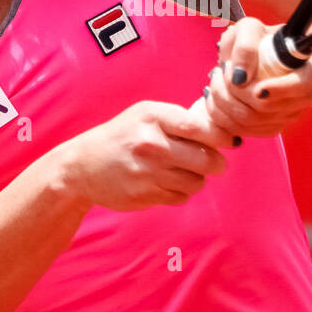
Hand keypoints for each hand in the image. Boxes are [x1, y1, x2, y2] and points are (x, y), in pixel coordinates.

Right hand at [59, 101, 236, 210]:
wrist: (81, 167)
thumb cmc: (121, 136)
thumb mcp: (145, 115)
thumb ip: (179, 119)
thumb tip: (220, 130)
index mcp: (153, 117)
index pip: (201, 128)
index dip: (222, 137)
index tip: (230, 141)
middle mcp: (152, 144)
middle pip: (207, 159)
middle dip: (217, 162)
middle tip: (216, 162)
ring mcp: (148, 173)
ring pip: (196, 182)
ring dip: (197, 178)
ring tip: (185, 171)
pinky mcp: (145, 196)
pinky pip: (180, 197)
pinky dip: (180, 192)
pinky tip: (166, 182)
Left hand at [200, 18, 311, 141]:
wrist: (255, 57)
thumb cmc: (254, 40)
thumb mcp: (249, 30)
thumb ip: (245, 46)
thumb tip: (241, 78)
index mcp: (308, 71)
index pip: (300, 86)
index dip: (278, 90)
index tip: (256, 88)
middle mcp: (302, 99)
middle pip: (265, 107)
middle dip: (233, 91)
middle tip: (219, 70)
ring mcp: (286, 117)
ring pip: (249, 121)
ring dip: (222, 101)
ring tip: (215, 80)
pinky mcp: (268, 129)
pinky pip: (241, 131)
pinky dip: (221, 116)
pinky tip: (214, 98)